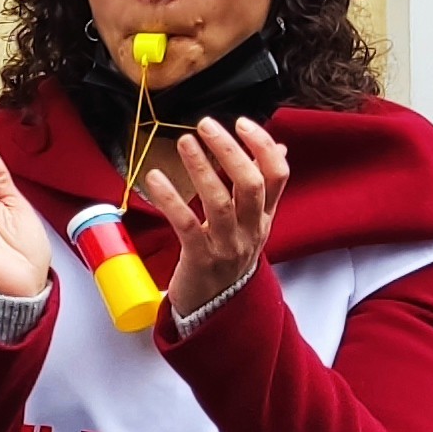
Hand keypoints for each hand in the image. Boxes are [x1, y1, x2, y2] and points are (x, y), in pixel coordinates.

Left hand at [140, 117, 288, 322]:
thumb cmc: (229, 256)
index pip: (277, 175)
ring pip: (219, 201)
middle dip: (230, 151)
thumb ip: (262, 187)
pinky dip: (170, 199)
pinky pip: (186, 224)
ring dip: (201, 168)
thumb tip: (278, 149)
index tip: (242, 122)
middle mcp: (250, 229)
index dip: (262, 146)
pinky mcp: (200, 258)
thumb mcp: (252, 222)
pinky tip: (154, 178)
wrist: (216, 309)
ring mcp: (227, 245)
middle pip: (250, 184)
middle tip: (206, 125)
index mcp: (264, 217)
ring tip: (184, 142)